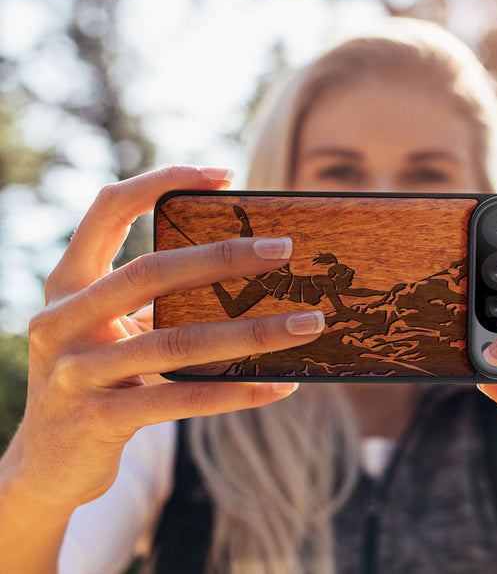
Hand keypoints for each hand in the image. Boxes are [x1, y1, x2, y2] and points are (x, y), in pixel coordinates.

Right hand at [3, 166, 323, 513]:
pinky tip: (281, 385)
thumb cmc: (97, 377)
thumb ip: (154, 300)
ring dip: (253, 333)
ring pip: (178, 342)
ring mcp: (76, 372)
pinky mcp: (99, 420)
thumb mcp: (110, 329)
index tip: (224, 174)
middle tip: (284, 249)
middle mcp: (62, 320)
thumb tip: (244, 272)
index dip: (162, 181)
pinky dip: (237, 392)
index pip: (108, 209)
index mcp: (68, 284)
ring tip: (307, 324)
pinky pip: (183, 399)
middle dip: (223, 257)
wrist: (46, 464)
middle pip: (151, 272)